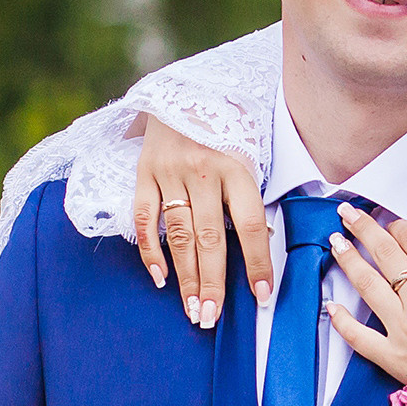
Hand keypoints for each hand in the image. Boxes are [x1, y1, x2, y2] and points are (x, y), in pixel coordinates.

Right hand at [133, 117, 270, 328]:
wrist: (183, 89)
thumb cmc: (226, 128)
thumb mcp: (250, 153)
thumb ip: (250, 196)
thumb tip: (263, 247)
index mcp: (237, 165)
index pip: (250, 224)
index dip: (257, 262)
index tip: (261, 296)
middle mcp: (202, 170)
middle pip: (209, 237)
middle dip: (212, 282)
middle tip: (211, 317)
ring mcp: (169, 172)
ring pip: (177, 234)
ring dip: (185, 276)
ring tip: (193, 308)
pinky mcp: (143, 173)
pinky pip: (144, 219)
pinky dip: (151, 251)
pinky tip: (161, 279)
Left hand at [324, 204, 406, 397]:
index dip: (400, 227)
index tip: (391, 222)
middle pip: (389, 256)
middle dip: (365, 229)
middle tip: (348, 213)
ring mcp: (405, 331)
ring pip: (369, 286)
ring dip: (349, 260)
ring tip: (335, 241)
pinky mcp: (395, 359)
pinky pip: (360, 337)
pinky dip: (343, 322)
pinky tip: (331, 305)